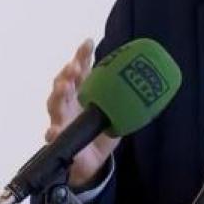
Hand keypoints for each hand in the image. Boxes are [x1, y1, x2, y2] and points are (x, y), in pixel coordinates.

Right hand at [45, 39, 119, 187]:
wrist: (93, 161)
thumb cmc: (102, 130)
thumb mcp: (116, 110)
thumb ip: (125, 96)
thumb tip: (150, 78)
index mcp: (82, 92)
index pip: (80, 70)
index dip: (82, 55)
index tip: (88, 42)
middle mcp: (69, 103)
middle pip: (64, 83)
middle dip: (67, 72)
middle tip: (75, 66)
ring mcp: (62, 120)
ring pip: (55, 104)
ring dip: (58, 94)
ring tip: (64, 87)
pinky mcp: (60, 140)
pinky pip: (54, 136)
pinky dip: (53, 133)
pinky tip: (54, 132)